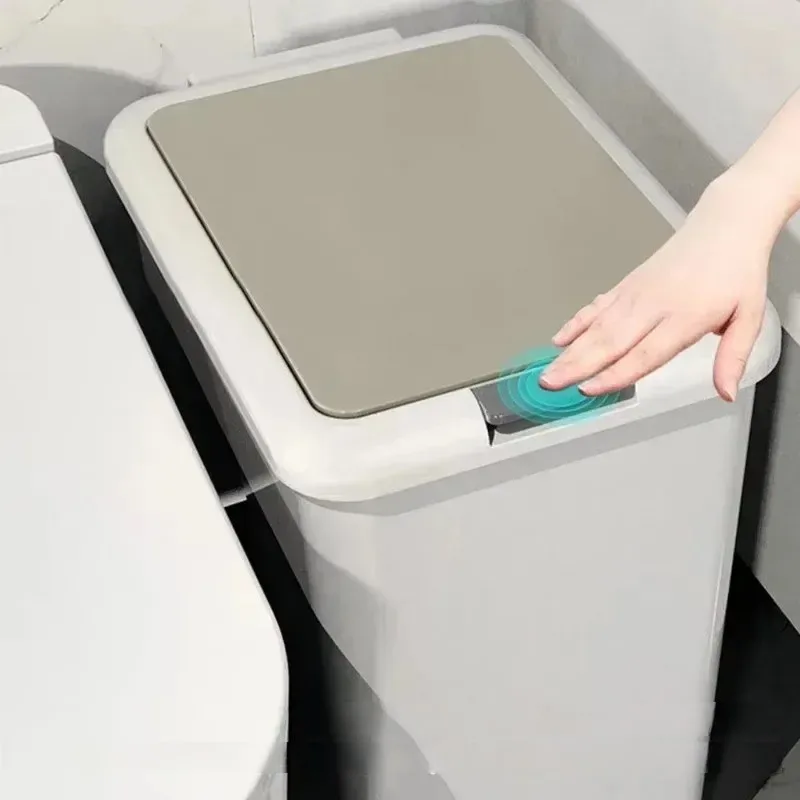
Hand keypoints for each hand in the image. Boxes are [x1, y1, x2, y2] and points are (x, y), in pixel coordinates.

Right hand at [539, 176, 771, 401]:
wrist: (726, 224)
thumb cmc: (737, 270)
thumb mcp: (750, 316)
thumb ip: (732, 356)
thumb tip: (725, 392)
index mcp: (686, 315)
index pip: (644, 353)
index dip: (614, 373)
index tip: (589, 389)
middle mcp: (655, 304)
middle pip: (610, 341)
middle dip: (577, 365)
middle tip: (550, 383)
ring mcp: (637, 293)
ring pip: (597, 326)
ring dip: (570, 350)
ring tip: (547, 370)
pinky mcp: (628, 285)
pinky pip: (597, 307)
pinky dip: (575, 323)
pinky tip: (559, 339)